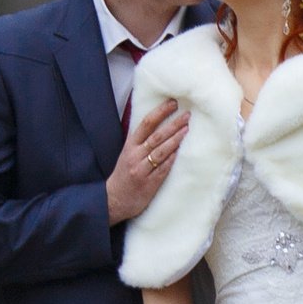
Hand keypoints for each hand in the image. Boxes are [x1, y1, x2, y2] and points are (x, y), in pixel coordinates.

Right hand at [106, 98, 188, 224]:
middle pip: (156, 136)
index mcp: (130, 146)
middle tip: (187, 115)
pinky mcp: (150, 183)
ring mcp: (142, 169)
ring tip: (188, 129)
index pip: (145, 124)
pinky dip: (173, 158)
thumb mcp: (127, 155)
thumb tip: (158, 126)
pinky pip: (164, 168)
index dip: (159, 113)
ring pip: (161, 151)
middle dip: (173, 124)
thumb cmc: (124, 176)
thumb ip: (140, 142)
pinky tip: (182, 151)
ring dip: (176, 139)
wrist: (115, 200)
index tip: (172, 104)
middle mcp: (135, 156)